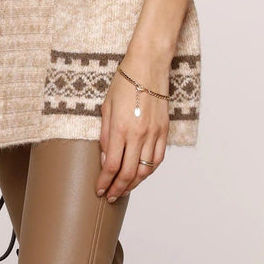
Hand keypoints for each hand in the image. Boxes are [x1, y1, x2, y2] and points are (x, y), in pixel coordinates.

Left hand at [95, 52, 170, 201]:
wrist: (148, 66)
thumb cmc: (124, 81)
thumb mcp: (106, 106)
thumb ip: (105, 134)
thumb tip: (105, 158)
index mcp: (120, 128)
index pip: (111, 166)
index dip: (104, 182)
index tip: (100, 190)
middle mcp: (138, 134)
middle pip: (128, 173)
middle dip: (118, 189)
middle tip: (111, 197)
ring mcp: (154, 133)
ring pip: (145, 170)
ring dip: (133, 184)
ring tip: (124, 189)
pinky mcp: (164, 130)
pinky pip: (158, 159)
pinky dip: (149, 171)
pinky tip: (141, 174)